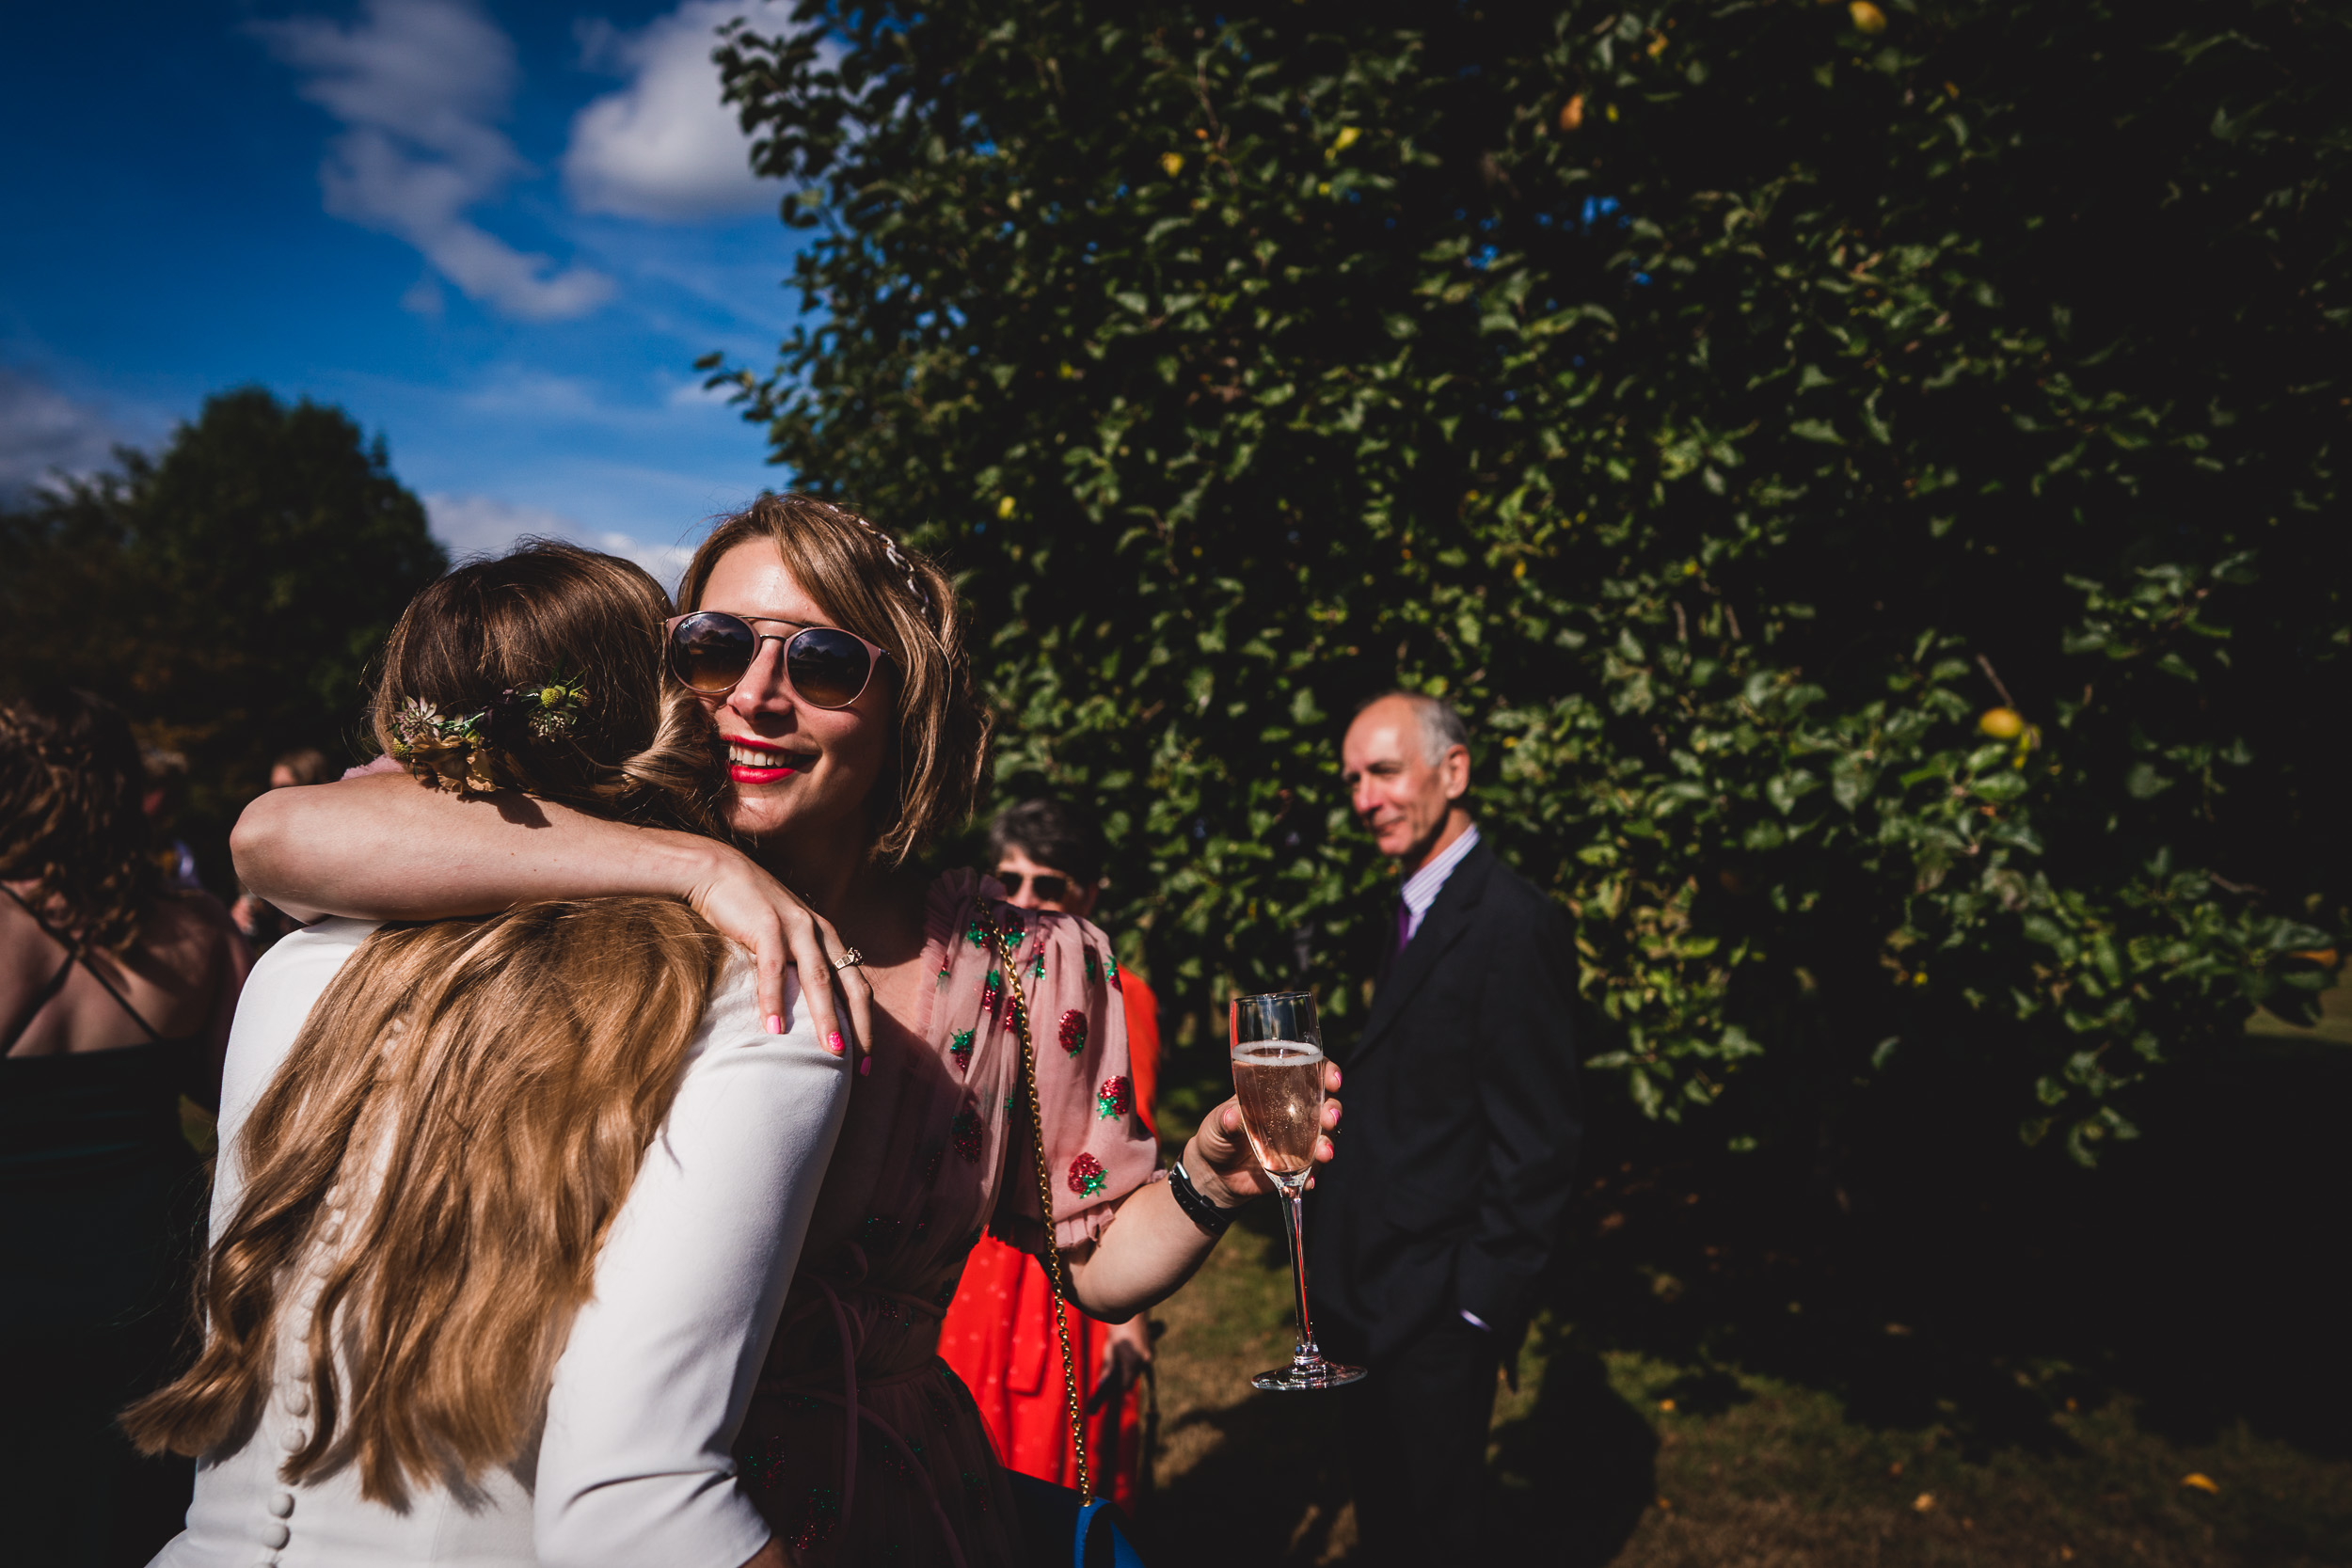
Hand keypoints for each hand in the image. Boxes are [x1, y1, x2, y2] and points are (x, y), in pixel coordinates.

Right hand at [682, 844, 873, 1055]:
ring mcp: (795, 927)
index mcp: (827, 938)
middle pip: (849, 985)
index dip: (865, 1021)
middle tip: (859, 1064)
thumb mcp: (781, 938)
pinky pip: (774, 970)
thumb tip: (798, 1012)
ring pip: (818, 980)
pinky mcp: (766, 925)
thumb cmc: (747, 911)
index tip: (866, 1059)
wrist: (717, 872)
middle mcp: (819, 933)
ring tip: (832, 1052)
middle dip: (859, 1026)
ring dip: (826, 1018)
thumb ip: (794, 965)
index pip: (857, 985)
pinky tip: (773, 1030)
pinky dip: (774, 1001)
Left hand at [1084, 1316, 1153, 1414]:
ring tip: (1117, 1365)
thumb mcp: (1109, 1350)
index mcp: (1132, 1362)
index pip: (1126, 1385)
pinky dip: (1135, 1362)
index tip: (1110, 1395)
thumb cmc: (1117, 1331)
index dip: (1118, 1390)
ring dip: (1129, 1370)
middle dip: (1123, 1379)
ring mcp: (1150, 1355)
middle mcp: (1144, 1361)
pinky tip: (1126, 1355)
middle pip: (1132, 1378)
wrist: (1131, 1310)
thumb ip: (1108, 1369)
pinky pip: (1142, 1362)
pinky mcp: (1151, 1349)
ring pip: (1138, 1370)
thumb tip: (1103, 1384)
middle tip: (1110, 1382)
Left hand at [1186, 1059, 1342, 1205]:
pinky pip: (1314, 1168)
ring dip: (1329, 1143)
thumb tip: (1233, 1116)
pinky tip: (1308, 1181)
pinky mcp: (1297, 1165)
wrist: (1214, 1175)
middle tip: (1329, 1119)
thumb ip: (1226, 1119)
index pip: (1308, 1073)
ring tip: (1324, 1154)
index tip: (1331, 1080)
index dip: (1326, 1072)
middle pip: (1326, 1103)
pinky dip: (1314, 1174)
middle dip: (1333, 1109)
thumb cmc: (1215, 1136)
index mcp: (1276, 1091)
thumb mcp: (1216, 1123)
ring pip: (1326, 1135)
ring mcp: (1299, 1140)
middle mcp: (1294, 1112)